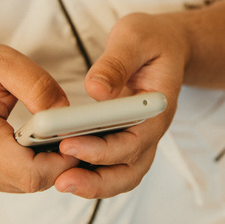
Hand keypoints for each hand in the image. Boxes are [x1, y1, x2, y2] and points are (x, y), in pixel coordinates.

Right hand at [0, 43, 78, 192]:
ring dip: (49, 164)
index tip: (77, 136)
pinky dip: (34, 164)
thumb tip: (64, 113)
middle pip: (32, 182)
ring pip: (26, 184)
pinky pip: (15, 179)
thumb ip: (39, 87)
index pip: (29, 172)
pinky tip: (41, 141)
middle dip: (60, 160)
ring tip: (58, 134)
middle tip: (74, 132)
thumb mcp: (4, 62)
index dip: (61, 159)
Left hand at [54, 13, 186, 197]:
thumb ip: (116, 63)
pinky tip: (64, 170)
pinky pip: (112, 166)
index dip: (102, 149)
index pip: (133, 140)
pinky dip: (92, 174)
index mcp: (157, 106)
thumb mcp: (134, 38)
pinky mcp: (124, 137)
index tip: (68, 144)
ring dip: (94, 184)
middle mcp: (150, 128)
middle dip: (97, 181)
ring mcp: (138, 136)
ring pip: (122, 175)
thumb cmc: (151, 39)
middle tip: (61, 180)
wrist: (164, 45)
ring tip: (60, 182)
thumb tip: (95, 90)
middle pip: (130, 170)